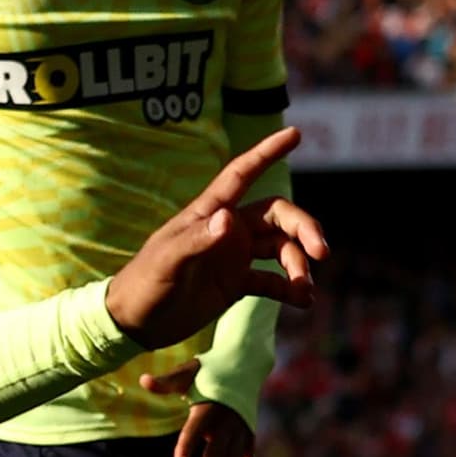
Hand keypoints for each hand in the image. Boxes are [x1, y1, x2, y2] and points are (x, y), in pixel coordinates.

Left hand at [103, 128, 325, 346]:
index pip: (242, 173)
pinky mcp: (236, 283)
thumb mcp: (168, 261)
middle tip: (321, 251)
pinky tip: (302, 301)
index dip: (267, 151)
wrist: (134, 323)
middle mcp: (228, 229)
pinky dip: (290, 289)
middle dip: (303, 228)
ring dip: (297, 265)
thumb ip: (198, 240)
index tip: (294, 133)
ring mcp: (234, 256)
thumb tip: (230, 220)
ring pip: (281, 248)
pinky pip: (272, 281)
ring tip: (304, 288)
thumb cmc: (144, 283)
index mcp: (209, 212)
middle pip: (278, 214)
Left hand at [136, 378, 258, 456]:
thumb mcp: (187, 372)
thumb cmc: (208, 372)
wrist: (242, 365)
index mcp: (208, 408)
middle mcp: (226, 423)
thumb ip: (167, 382)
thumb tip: (143, 381)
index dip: (187, 446)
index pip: (195, 430)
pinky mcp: (248, 440)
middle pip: (217, 451)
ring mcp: (240, 433)